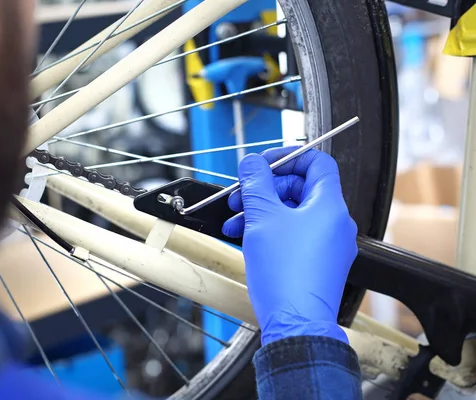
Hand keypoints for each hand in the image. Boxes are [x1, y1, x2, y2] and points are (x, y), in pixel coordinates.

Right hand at [222, 147, 357, 345]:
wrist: (296, 323)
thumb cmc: (285, 273)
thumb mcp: (262, 218)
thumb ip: (256, 183)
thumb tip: (252, 162)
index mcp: (329, 205)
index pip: (316, 162)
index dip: (286, 157)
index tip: (261, 165)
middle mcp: (335, 222)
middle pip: (299, 188)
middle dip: (264, 189)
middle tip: (239, 197)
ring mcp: (328, 244)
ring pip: (292, 213)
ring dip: (261, 211)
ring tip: (235, 223)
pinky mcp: (319, 262)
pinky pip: (294, 234)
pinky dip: (271, 230)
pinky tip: (247, 238)